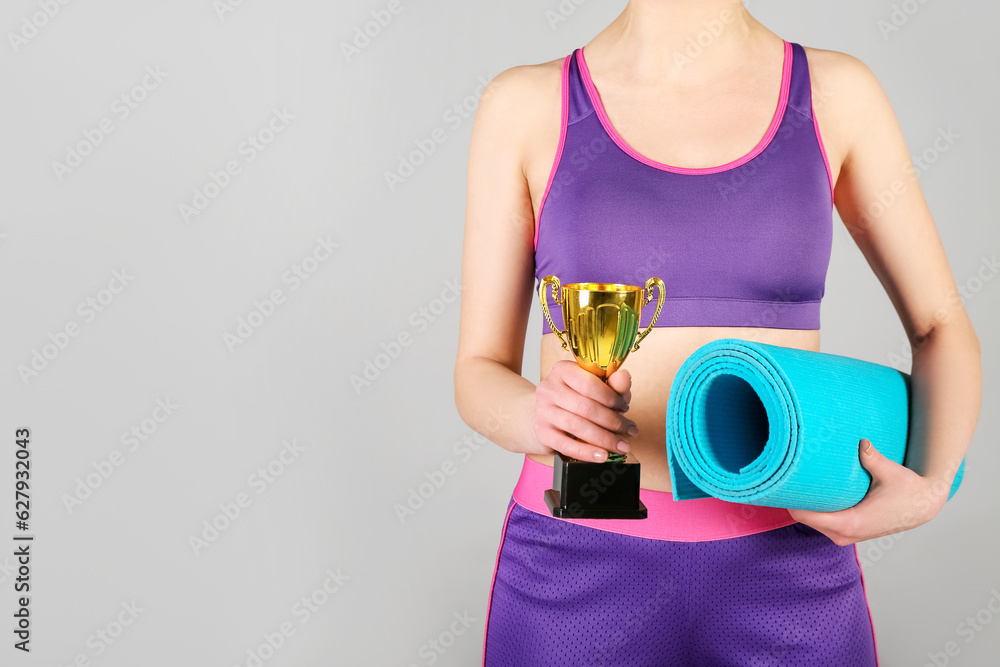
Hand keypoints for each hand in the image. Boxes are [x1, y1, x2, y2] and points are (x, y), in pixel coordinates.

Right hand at [532, 362, 636, 461]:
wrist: (547, 415)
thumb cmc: (576, 398)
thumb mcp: (597, 388)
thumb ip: (613, 384)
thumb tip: (624, 377)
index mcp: (562, 370)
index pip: (589, 384)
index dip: (611, 398)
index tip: (625, 407)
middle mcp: (548, 388)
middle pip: (585, 407)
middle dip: (613, 421)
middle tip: (630, 431)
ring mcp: (543, 411)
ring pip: (577, 427)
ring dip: (604, 439)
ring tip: (622, 445)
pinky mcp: (542, 433)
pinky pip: (566, 445)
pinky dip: (587, 452)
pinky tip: (603, 456)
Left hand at [786, 438, 949, 545]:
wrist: (922, 506)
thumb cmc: (907, 490)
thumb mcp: (890, 472)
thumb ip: (873, 458)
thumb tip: (861, 442)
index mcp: (850, 523)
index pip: (804, 516)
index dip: (789, 500)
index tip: (780, 483)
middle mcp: (844, 534)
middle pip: (803, 518)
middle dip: (794, 500)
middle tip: (785, 476)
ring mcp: (846, 536)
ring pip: (812, 522)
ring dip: (805, 505)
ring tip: (797, 482)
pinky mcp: (849, 533)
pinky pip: (823, 523)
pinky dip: (816, 510)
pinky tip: (813, 493)